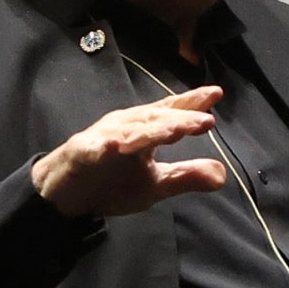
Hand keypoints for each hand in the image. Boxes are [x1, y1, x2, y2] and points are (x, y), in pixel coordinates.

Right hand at [31, 90, 232, 216]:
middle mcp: (126, 127)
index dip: (192, 103)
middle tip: (206, 119)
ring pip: (129, 131)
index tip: (216, 93)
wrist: (66, 194)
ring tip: (174, 130)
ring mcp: (102, 138)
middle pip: (156, 119)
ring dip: (151, 130)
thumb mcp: (155, 185)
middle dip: (180, 117)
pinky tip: (113, 147)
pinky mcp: (81, 154)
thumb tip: (223, 175)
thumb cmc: (110, 182)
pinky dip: (102, 147)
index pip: (171, 113)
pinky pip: (92, 150)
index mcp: (144, 131)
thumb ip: (186, 176)